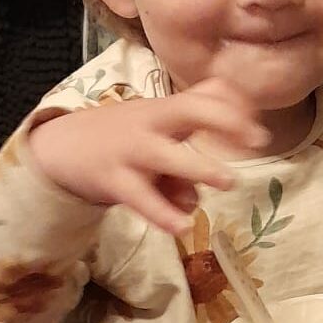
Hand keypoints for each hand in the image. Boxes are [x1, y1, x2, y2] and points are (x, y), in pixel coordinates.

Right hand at [27, 78, 267, 231]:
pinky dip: (163, 212)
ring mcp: (132, 152)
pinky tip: (183, 226)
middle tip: (257, 142)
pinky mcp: (115, 181)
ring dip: (200, 168)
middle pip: (190, 110)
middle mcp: (151, 123)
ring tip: (228, 181)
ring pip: (168, 156)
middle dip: (226, 122)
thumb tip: (237, 128)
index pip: (205, 96)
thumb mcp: (158, 121)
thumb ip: (195, 123)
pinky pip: (142, 198)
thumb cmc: (124, 135)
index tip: (261, 129)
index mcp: (165, 108)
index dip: (237, 108)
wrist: (61, 147)